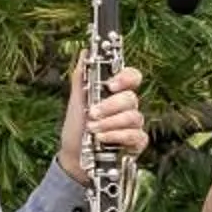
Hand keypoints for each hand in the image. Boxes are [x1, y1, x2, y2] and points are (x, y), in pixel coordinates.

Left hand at [57, 55, 147, 184]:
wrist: (74, 159)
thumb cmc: (77, 129)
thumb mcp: (75, 102)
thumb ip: (81, 77)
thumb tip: (85, 52)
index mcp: (116, 93)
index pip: (132, 77)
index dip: (125, 78)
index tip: (110, 85)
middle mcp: (128, 107)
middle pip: (131, 97)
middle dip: (110, 106)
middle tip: (92, 113)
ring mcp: (134, 125)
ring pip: (133, 116)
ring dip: (110, 123)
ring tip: (93, 130)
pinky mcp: (137, 143)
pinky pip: (135, 135)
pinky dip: (117, 136)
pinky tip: (103, 139)